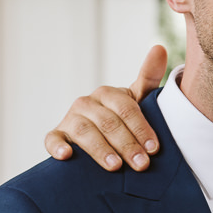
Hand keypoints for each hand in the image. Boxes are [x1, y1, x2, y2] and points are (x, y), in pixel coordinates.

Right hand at [44, 45, 166, 170]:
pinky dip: (58, 146)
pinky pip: (52, 139)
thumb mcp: (137, 100)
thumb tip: (159, 47)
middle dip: (127, 144)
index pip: (126, 109)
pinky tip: (67, 155)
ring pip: (84, 131)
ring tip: (115, 166)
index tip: (154, 148)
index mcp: (107, 94)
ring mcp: (70, 119)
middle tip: (142, 164)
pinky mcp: (56, 135)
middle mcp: (86, 103)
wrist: (100, 139)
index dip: (141, 128)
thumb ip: (149, 77)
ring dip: (100, 149)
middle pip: (108, 123)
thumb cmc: (123, 119)